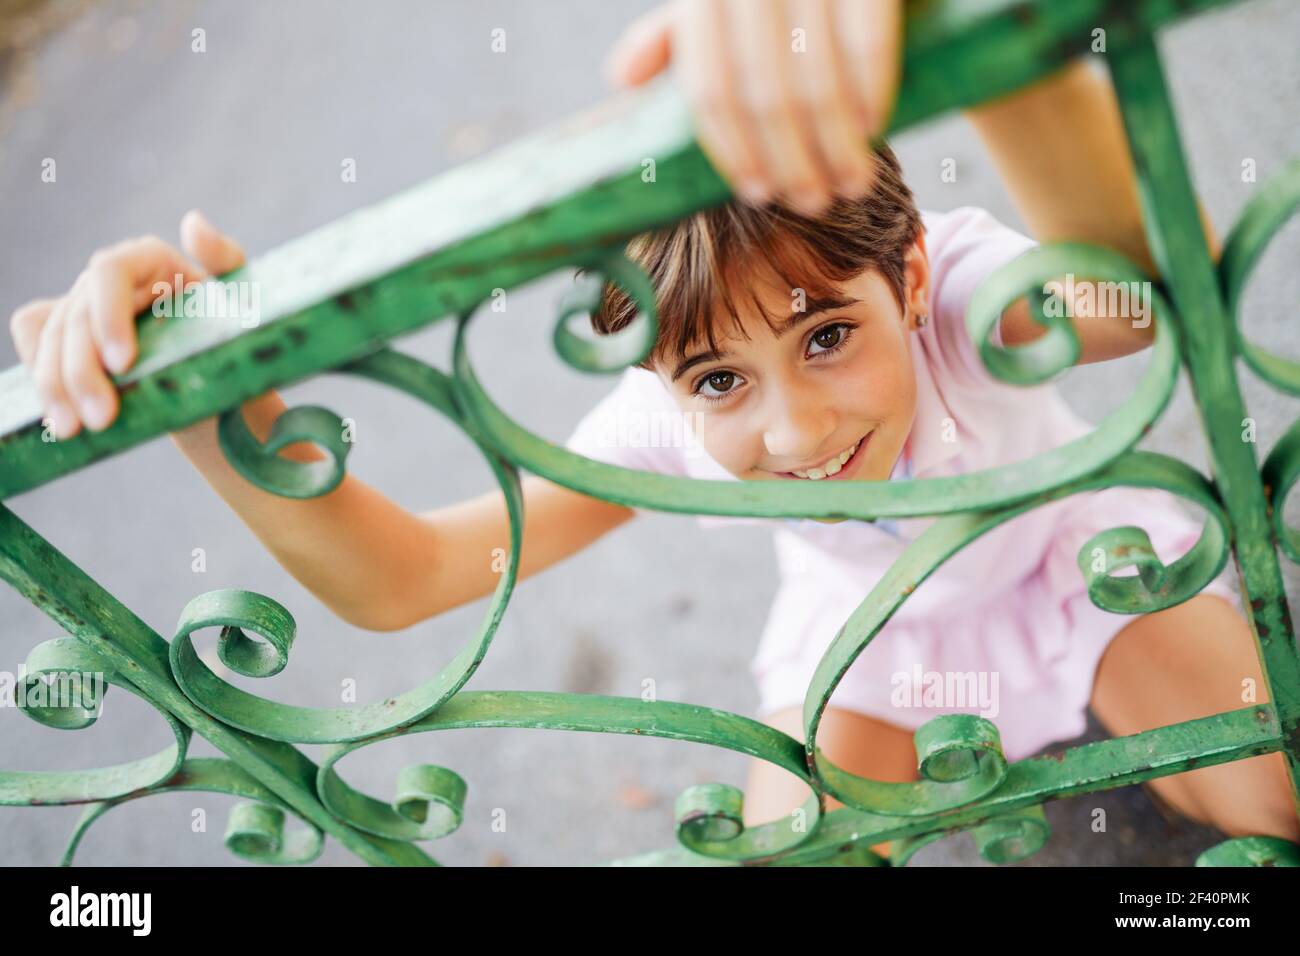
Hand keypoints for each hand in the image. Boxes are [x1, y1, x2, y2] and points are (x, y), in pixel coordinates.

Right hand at [8, 209, 245, 438]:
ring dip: (55, 387)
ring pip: (49, 339)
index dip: (107, 316)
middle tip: (101, 418)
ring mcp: (82, 306)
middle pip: (74, 317)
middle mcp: (106, 279)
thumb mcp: (243, 299)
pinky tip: (55, 415)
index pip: (108, 272)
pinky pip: (34, 345)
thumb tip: (193, 224)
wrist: (218, 374)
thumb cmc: (235, 332)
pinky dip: (39, 377)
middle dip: (82, 371)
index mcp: (147, 260)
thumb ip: (224, 258)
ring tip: (72, 429)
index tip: (122, 363)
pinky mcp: (66, 335)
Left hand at [603, 0, 902, 215]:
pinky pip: (864, 41)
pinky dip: (870, 93)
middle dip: (790, 163)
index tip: (759, 194)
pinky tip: (873, 129)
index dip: (733, 150)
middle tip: (812, 203)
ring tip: (851, 184)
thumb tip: (622, 80)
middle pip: (764, 97)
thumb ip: (675, 35)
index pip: (710, 90)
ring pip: (816, 80)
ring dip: (836, 146)